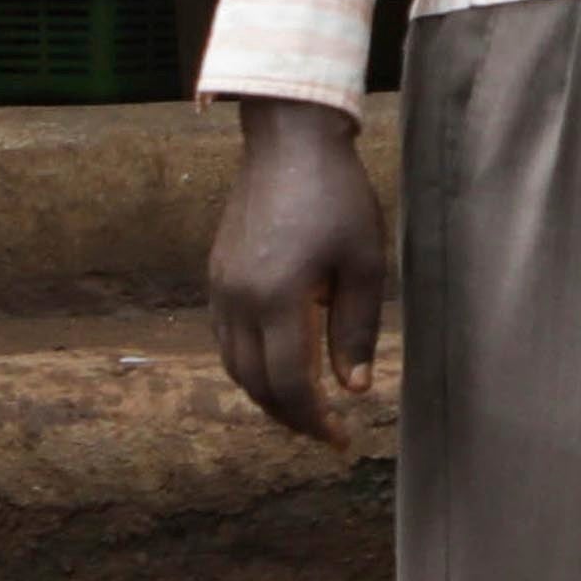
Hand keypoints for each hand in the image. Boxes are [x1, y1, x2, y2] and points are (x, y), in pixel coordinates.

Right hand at [208, 99, 390, 440]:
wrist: (289, 142)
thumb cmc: (337, 196)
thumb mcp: (364, 263)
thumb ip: (355, 329)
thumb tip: (353, 388)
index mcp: (277, 298)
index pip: (290, 383)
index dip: (315, 420)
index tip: (342, 439)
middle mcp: (238, 299)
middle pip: (255, 384)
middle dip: (291, 417)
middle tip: (326, 432)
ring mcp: (221, 287)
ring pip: (234, 366)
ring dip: (267, 396)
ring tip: (304, 409)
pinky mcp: (217, 275)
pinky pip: (226, 339)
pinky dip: (250, 366)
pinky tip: (279, 367)